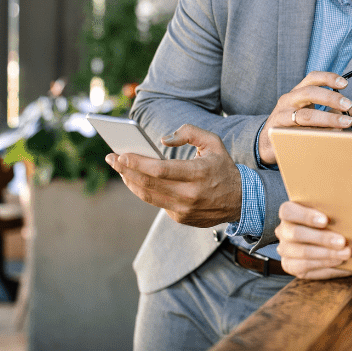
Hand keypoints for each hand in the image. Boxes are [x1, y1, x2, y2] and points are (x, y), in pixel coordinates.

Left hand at [106, 124, 242, 227]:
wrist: (241, 201)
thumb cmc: (223, 167)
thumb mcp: (213, 143)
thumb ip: (190, 132)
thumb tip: (163, 140)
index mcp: (199, 174)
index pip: (160, 170)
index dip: (137, 163)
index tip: (120, 154)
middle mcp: (190, 194)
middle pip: (148, 183)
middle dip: (125, 170)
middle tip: (111, 159)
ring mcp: (184, 209)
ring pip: (147, 196)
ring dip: (129, 181)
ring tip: (119, 169)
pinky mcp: (180, 217)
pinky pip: (156, 203)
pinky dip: (143, 190)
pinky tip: (135, 180)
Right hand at [258, 72, 351, 165]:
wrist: (266, 142)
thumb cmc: (292, 124)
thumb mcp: (309, 112)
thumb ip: (329, 111)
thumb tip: (348, 112)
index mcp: (297, 92)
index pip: (312, 79)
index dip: (328, 78)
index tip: (345, 83)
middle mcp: (288, 100)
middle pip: (309, 93)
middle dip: (331, 98)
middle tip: (348, 105)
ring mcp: (282, 116)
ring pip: (306, 116)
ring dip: (328, 119)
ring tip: (344, 123)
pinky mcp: (280, 133)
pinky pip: (301, 134)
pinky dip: (317, 135)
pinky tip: (329, 137)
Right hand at [275, 200, 351, 279]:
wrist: (327, 241)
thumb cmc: (329, 221)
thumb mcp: (329, 213)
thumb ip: (332, 211)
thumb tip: (350, 210)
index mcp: (288, 213)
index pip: (288, 211)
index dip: (305, 216)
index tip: (325, 220)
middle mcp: (283, 231)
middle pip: (296, 233)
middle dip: (321, 238)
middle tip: (342, 242)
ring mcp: (285, 250)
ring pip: (302, 252)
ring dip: (327, 254)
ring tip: (346, 253)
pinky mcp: (291, 266)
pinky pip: (306, 267)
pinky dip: (325, 265)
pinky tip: (340, 262)